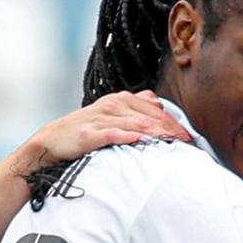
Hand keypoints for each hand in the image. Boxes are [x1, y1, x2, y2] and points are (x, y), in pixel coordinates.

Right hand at [14, 90, 189, 171]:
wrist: (52, 140)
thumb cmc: (87, 129)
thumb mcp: (112, 113)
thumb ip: (136, 108)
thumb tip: (159, 104)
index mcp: (122, 99)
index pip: (155, 109)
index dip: (174, 122)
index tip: (190, 135)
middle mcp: (113, 105)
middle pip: (149, 117)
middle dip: (170, 129)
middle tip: (187, 142)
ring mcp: (100, 118)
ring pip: (135, 125)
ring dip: (156, 134)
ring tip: (173, 142)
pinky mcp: (89, 134)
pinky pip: (111, 134)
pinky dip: (126, 137)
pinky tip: (139, 141)